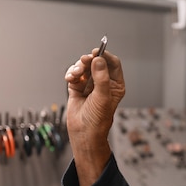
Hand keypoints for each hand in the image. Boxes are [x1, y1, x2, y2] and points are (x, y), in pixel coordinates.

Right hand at [64, 49, 125, 185]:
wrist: (83, 132)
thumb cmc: (97, 119)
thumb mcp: (102, 96)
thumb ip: (101, 77)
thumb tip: (99, 59)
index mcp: (115, 85)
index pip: (113, 64)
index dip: (105, 56)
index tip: (96, 53)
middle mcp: (103, 83)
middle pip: (96, 62)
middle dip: (88, 61)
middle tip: (83, 62)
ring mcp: (90, 84)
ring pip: (84, 66)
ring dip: (78, 67)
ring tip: (75, 75)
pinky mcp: (77, 87)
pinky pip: (74, 74)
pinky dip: (71, 74)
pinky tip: (70, 79)